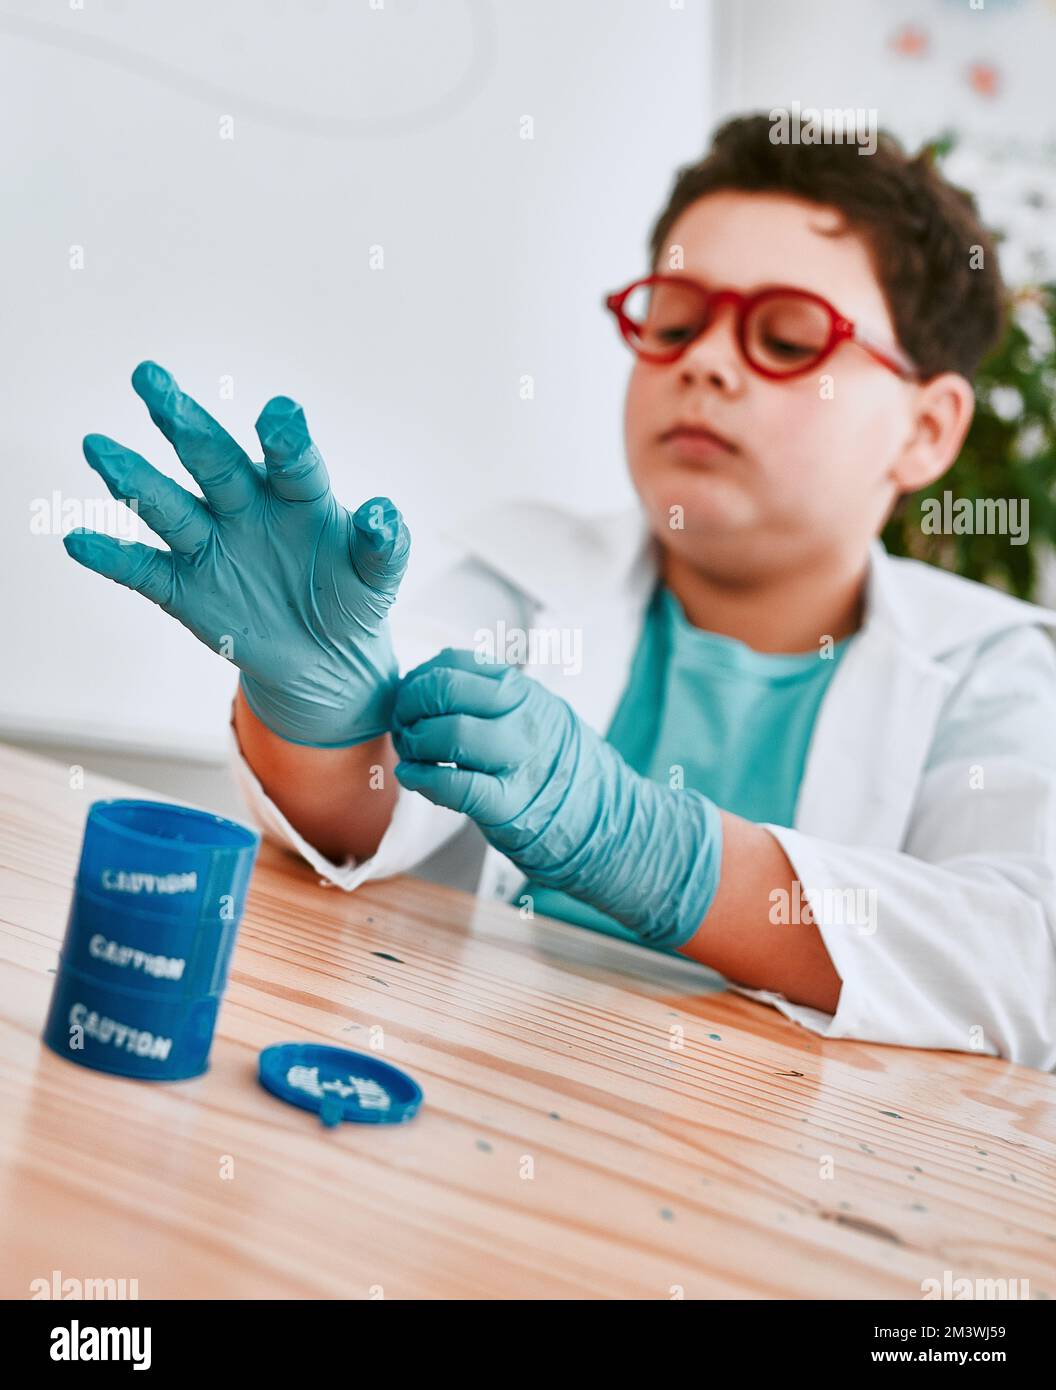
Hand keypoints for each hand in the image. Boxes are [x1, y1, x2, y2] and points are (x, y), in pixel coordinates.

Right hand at [63, 361, 409, 747]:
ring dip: (134, 479)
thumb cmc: (351, 595)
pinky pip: (144, 569)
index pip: (291, 459)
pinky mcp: (185, 587)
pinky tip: (79, 541)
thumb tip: (381, 512)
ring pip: (169, 506)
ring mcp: (212, 544)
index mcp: (299, 493)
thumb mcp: (377, 574)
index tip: (279, 416)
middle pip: (213, 459)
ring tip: (99, 448)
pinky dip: (113, 558)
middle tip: (150, 377)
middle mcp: (248, 506)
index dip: (285, 439)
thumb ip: (383, 543)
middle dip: (183, 421)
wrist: (323, 654)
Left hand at [391, 648, 723, 947]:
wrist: (605, 816)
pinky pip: (455, 785)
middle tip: (403, 724)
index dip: (419, 679)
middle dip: (409, 707)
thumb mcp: (533, 710)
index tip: (410, 697)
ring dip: (414, 743)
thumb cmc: (557, 762)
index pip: (454, 664)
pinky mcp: (509, 805)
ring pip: (448, 734)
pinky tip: (413, 778)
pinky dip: (423, 779)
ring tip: (411, 753)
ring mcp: (517, 761)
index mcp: (522, 690)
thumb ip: (489, 691)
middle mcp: (522, 718)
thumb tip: (433, 671)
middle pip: (444, 692)